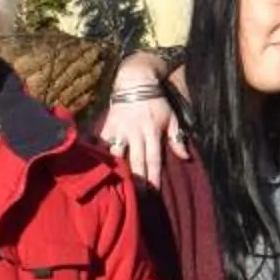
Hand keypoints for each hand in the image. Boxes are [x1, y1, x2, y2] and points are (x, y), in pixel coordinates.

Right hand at [91, 58, 183, 184]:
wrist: (135, 81)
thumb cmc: (156, 102)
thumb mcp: (171, 118)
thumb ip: (177, 138)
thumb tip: (185, 157)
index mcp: (152, 132)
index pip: (153, 159)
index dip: (153, 176)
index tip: (153, 192)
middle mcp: (135, 133)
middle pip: (136, 160)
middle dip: (137, 179)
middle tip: (136, 197)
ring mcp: (119, 130)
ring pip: (117, 154)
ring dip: (117, 170)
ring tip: (115, 187)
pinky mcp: (107, 126)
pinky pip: (101, 143)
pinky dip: (98, 155)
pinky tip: (95, 168)